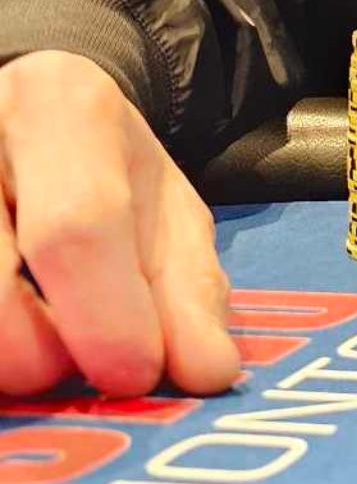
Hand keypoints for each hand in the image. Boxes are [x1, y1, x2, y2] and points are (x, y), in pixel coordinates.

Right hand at [0, 51, 239, 396]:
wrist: (24, 116)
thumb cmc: (95, 168)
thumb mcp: (160, 208)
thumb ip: (187, 288)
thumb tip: (208, 371)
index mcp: (59, 109)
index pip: (77, 227)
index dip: (107, 316)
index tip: (137, 374)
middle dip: (41, 351)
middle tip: (77, 364)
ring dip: (7, 352)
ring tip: (43, 344)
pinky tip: (13, 323)